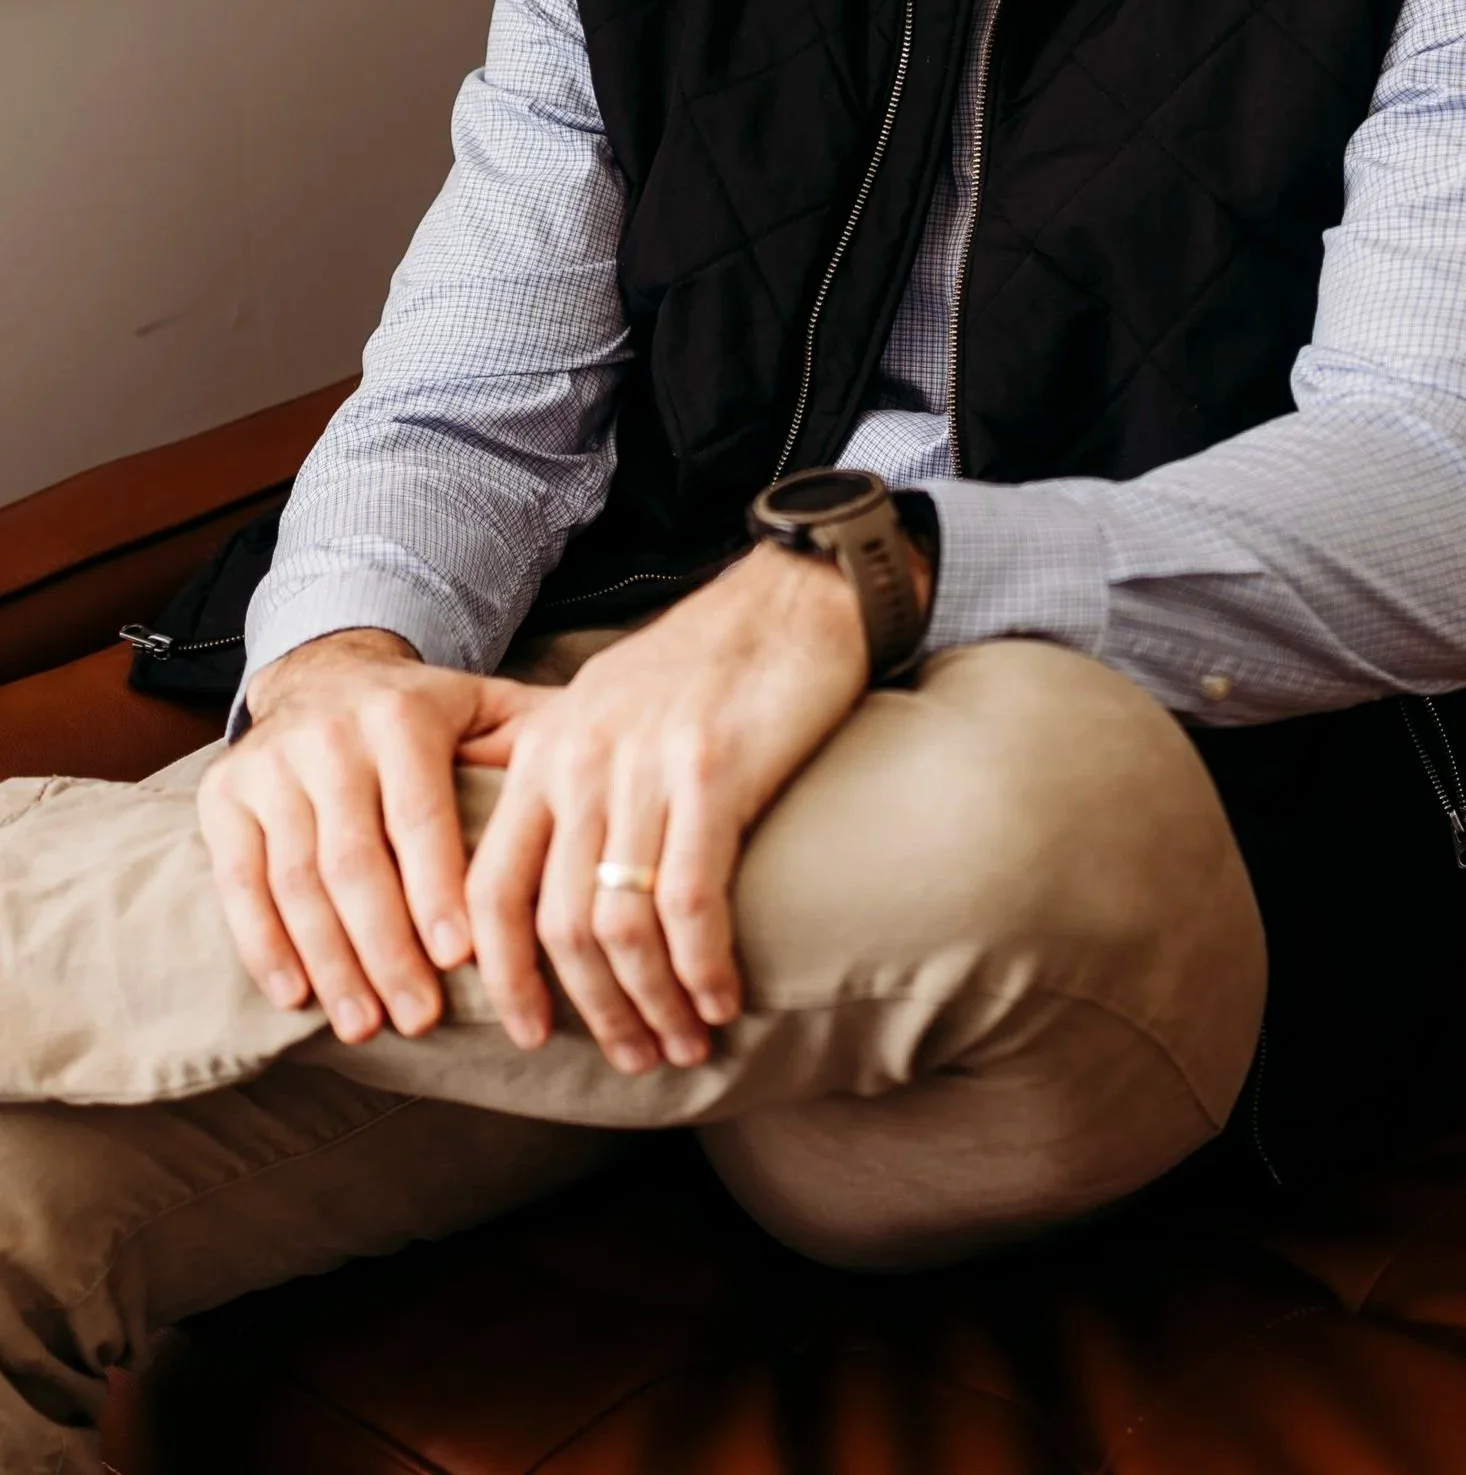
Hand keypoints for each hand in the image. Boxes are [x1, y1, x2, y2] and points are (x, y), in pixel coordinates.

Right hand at [195, 629, 524, 1044]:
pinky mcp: (221, 795)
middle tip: (419, 1018)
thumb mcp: (483, 706)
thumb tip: (611, 782)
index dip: (437, 889)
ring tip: (365, 1025)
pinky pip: (238, 882)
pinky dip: (264, 945)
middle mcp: (329, 736)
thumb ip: (537, 739)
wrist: (321, 673)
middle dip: (387, 949)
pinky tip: (295, 996)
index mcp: (402, 716)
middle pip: (355, 861)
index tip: (463, 959)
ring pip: (296, 881)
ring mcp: (269, 766)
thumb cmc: (422, 714)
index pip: (420, 815)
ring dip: (330, 963)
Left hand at [459, 540, 909, 1075]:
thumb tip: (531, 861)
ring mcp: (645, 766)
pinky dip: (701, 966)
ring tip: (682, 1043)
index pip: (489, 887)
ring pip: (620, 924)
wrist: (791, 595)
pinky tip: (721, 998)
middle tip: (631, 1056)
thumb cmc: (707, 661)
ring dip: (649, 1003)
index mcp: (545, 751)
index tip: (529, 1033)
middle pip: (556, 924)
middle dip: (591, 1008)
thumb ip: (562, 772)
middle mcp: (581, 760)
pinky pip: (689, 900)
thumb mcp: (605, 703)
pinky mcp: (713, 771)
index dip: (504, 975)